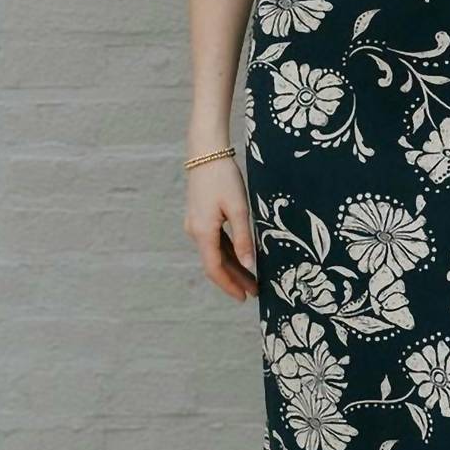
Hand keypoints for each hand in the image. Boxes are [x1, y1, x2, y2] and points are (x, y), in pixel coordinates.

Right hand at [184, 156, 257, 301]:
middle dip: (234, 279)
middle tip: (254, 292)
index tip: (244, 297)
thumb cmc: (224, 177)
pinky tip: (242, 259)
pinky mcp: (200, 217)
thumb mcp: (238, 208)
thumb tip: (249, 265)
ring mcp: (195, 225)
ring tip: (252, 279)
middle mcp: (195, 231)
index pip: (215, 268)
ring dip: (233, 267)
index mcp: (203, 232)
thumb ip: (243, 238)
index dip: (229, 285)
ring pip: (215, 253)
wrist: (206, 152)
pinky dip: (228, 253)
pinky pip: (214, 242)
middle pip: (215, 263)